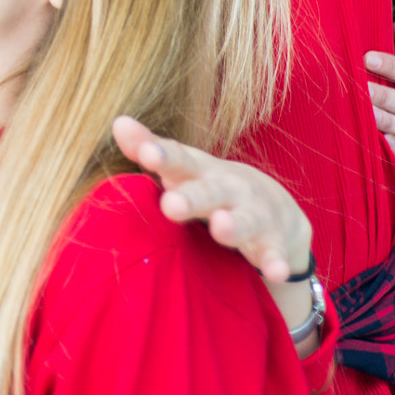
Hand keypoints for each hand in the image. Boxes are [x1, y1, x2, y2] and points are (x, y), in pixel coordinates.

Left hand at [113, 116, 318, 337]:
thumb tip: (118, 122)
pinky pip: (275, 254)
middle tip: (171, 204)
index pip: (180, 160)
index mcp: (201, 171)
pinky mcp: (275, 242)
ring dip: (234, 225)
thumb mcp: (185, 167)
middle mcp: (230, 188)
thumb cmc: (212, 185)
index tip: (145, 153)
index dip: (162, 156)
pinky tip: (276, 272)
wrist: (276, 208)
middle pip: (209, 192)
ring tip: (221, 227)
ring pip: (244, 221)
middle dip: (192, 197)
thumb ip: (150, 148)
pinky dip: (276, 261)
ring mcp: (256, 214)